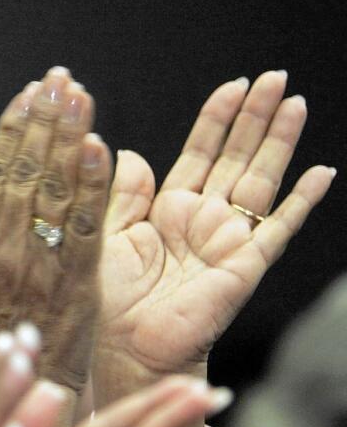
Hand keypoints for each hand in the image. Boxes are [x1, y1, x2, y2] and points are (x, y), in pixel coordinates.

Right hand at [0, 67, 111, 397]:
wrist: (18, 394)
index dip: (11, 129)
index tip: (27, 92)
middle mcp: (1, 251)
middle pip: (25, 172)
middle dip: (43, 120)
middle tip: (60, 78)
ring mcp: (39, 267)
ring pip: (54, 191)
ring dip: (69, 138)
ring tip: (80, 96)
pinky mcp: (77, 284)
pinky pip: (84, 226)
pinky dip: (92, 186)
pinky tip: (100, 148)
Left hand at [95, 70, 335, 408]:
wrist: (121, 347)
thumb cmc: (106, 299)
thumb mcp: (105, 234)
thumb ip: (123, 193)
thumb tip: (132, 152)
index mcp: (168, 208)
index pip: (201, 152)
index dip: (218, 119)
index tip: (234, 85)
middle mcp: (203, 219)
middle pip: (237, 156)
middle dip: (256, 117)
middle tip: (276, 78)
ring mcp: (228, 240)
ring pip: (261, 180)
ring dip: (280, 142)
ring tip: (297, 104)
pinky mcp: (244, 265)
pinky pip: (278, 229)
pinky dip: (301, 202)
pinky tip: (321, 174)